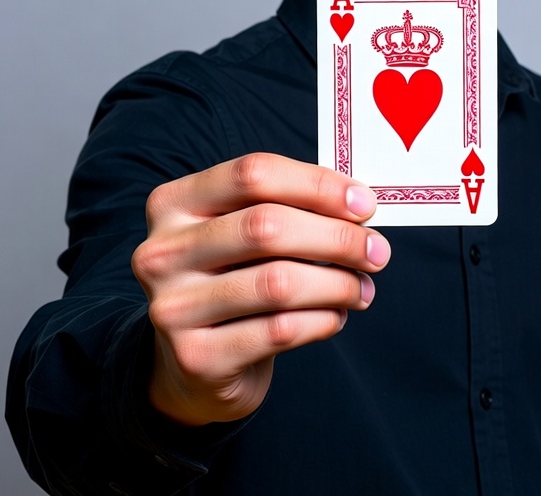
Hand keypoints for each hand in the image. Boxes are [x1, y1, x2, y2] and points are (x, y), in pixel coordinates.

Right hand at [131, 153, 389, 425]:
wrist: (194, 365)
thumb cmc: (235, 279)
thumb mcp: (243, 233)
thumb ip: (288, 208)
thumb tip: (359, 202)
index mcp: (175, 203)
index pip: (253, 174)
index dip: (316, 184)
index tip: (365, 203)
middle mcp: (163, 251)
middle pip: (266, 226)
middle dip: (336, 237)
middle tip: (377, 251)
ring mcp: (173, 307)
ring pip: (277, 283)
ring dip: (337, 284)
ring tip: (363, 288)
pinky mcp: (196, 357)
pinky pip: (279, 331)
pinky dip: (322, 320)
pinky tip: (336, 316)